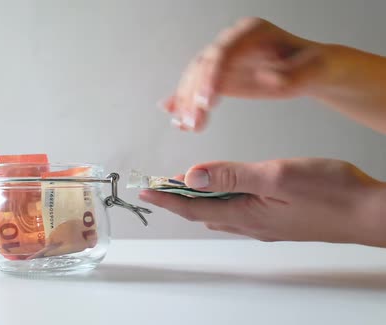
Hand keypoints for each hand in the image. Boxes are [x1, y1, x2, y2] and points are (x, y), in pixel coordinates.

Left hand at [138, 158, 385, 246]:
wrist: (369, 213)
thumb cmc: (331, 193)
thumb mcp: (276, 176)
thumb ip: (232, 175)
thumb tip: (193, 175)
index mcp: (245, 213)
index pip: (193, 207)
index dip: (166, 198)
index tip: (145, 191)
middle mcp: (250, 224)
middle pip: (202, 212)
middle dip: (178, 199)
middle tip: (160, 186)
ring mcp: (264, 224)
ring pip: (219, 213)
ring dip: (198, 200)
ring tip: (184, 185)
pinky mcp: (278, 220)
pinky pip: (237, 212)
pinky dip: (221, 200)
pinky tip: (224, 192)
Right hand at [163, 17, 325, 131]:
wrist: (311, 70)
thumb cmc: (314, 66)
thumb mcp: (311, 70)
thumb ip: (291, 74)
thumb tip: (266, 77)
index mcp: (252, 32)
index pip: (223, 51)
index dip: (211, 75)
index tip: (207, 101)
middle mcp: (232, 42)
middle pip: (203, 65)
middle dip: (194, 94)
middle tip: (194, 120)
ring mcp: (223, 59)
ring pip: (195, 79)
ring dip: (187, 103)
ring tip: (187, 126)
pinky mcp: (220, 76)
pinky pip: (197, 89)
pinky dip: (186, 103)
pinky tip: (177, 118)